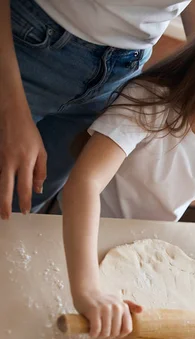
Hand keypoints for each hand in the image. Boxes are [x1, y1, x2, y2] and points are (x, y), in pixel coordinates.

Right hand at [0, 103, 46, 217]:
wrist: (11, 114)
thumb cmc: (29, 133)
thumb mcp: (41, 151)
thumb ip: (40, 171)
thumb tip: (37, 190)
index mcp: (25, 161)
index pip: (24, 187)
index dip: (24, 201)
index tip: (25, 212)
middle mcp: (10, 162)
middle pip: (6, 188)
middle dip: (5, 205)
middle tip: (6, 218)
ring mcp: (1, 159)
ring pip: (0, 182)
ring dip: (1, 197)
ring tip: (2, 210)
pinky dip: (0, 184)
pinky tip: (1, 193)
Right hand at [74, 290, 141, 338]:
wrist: (86, 292)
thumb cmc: (102, 301)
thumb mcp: (118, 302)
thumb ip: (130, 306)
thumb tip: (141, 310)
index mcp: (124, 307)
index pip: (127, 329)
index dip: (120, 336)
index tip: (112, 334)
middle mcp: (117, 307)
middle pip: (115, 333)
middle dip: (108, 337)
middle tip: (101, 335)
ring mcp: (106, 309)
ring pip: (106, 332)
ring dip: (100, 337)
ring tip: (96, 334)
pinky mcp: (94, 311)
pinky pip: (96, 330)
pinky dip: (93, 334)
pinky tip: (91, 333)